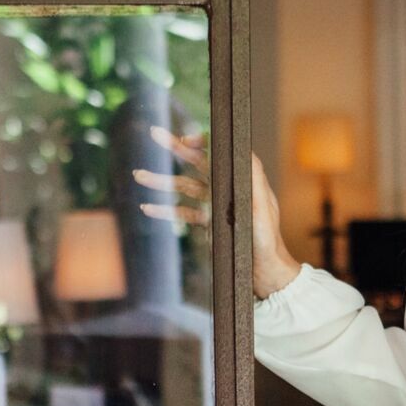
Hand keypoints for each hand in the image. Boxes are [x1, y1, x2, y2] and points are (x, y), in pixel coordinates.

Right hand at [134, 125, 300, 298]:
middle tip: (154, 133)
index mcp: (241, 179)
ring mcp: (216, 204)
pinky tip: (147, 207)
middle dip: (175, 147)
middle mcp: (227, 187)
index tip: (183, 140)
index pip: (219, 152)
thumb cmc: (267, 241)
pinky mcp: (208, 222)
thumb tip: (244, 153)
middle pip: (198, 162)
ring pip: (184, 187)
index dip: (201, 141)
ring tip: (139, 175)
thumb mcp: (262, 210)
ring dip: (161, 181)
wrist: (263, 271)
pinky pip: (183, 212)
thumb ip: (253, 183)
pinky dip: (165, 210)